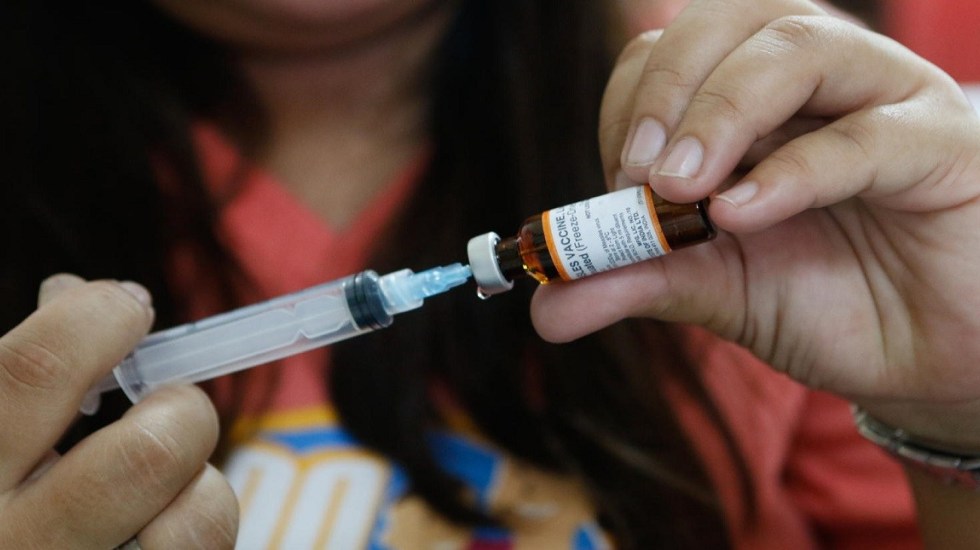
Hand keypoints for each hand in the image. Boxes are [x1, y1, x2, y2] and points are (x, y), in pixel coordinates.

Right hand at [0, 275, 237, 547]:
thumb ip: (14, 375)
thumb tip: (73, 293)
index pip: (35, 370)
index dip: (98, 319)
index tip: (127, 308)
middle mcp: (10, 544)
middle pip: (148, 453)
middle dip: (182, 409)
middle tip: (170, 405)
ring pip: (197, 521)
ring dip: (203, 483)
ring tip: (170, 484)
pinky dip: (197, 529)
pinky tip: (156, 529)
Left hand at [531, 0, 979, 446]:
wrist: (925, 354)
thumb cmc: (824, 300)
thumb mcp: (711, 288)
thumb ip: (634, 281)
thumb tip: (544, 308)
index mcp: (750, 98)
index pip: (670, 51)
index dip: (632, 106)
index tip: (615, 186)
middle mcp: (814, 79)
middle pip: (731, 19)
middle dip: (669, 88)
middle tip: (636, 171)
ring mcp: (883, 99)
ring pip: (798, 48)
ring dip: (722, 112)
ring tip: (681, 189)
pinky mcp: (942, 145)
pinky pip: (866, 135)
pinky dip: (794, 172)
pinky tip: (743, 215)